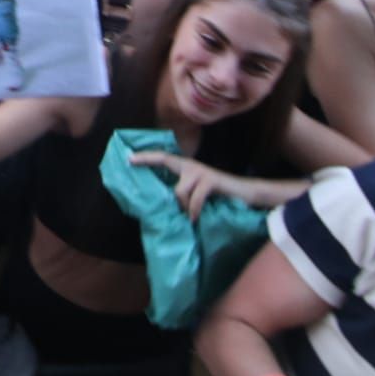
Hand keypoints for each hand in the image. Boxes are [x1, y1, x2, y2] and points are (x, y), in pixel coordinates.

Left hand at [128, 151, 242, 220]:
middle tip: (130, 161)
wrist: (246, 194)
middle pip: (165, 159)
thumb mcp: (196, 194)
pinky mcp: (211, 180)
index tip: (128, 157)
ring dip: (183, 206)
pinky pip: (194, 198)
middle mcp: (191, 165)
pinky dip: (193, 210)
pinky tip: (194, 219)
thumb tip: (162, 203)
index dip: (146, 156)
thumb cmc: (218, 197)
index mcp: (186, 168)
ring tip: (190, 216)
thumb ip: (182, 192)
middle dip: (146, 159)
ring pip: (179, 190)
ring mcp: (201, 171)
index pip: (163, 158)